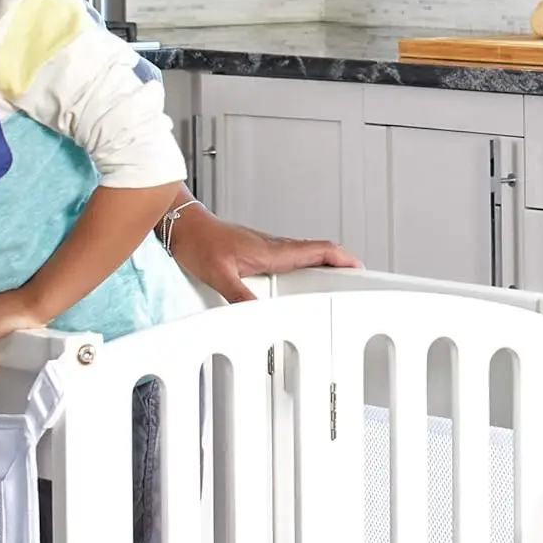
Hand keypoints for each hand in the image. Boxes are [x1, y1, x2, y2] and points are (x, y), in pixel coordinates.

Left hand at [167, 205, 360, 303]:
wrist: (181, 225)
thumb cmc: (197, 242)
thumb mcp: (218, 274)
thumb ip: (240, 296)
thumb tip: (260, 317)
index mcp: (272, 250)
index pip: (318, 249)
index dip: (343, 259)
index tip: (362, 270)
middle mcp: (273, 247)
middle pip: (318, 254)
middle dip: (341, 266)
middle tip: (358, 283)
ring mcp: (266, 248)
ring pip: (304, 256)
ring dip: (323, 266)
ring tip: (336, 286)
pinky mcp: (256, 252)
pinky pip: (289, 259)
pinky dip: (304, 268)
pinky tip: (299, 283)